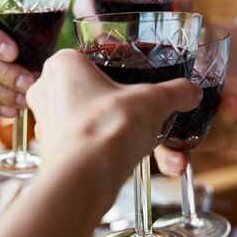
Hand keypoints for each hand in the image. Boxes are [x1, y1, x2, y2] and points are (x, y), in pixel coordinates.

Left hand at [27, 49, 201, 186]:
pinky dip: (102, 145)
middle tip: (140, 110)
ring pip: (86, 116)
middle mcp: (46, 89)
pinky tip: (124, 153)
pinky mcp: (50, 149)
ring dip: (112, 125)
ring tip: (139, 135)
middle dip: (118, 101)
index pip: (94, 57)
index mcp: (63, 64)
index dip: (119, 68)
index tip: (136, 79)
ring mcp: (45, 121)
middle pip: (91, 88)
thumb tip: (192, 91)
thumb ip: (175, 92)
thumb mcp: (153, 102)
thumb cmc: (109, 128)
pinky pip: (82, 140)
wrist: (85, 179)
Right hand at [154, 74, 236, 175]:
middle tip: (164, 141)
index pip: (164, 84)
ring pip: (160, 137)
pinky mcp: (185, 144)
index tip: (157, 107)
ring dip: (164, 151)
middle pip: (155, 114)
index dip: (156, 95)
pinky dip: (171, 164)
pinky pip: (172, 154)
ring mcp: (179, 125)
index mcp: (188, 81)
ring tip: (177, 164)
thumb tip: (228, 105)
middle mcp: (177, 103)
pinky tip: (179, 171)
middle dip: (154, 128)